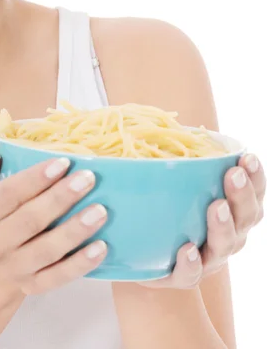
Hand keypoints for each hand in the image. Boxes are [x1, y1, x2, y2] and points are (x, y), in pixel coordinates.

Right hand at [0, 147, 107, 295]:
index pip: (6, 196)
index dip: (35, 179)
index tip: (63, 162)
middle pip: (29, 221)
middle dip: (60, 199)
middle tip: (87, 178)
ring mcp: (12, 268)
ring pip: (45, 251)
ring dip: (75, 231)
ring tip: (100, 211)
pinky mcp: (32, 286)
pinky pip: (57, 278)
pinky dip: (80, 265)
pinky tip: (100, 247)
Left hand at [139, 153, 265, 288]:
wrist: (143, 252)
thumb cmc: (168, 207)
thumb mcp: (176, 181)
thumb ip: (178, 158)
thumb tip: (164, 123)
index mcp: (234, 209)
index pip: (254, 192)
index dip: (256, 177)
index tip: (247, 157)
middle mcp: (229, 235)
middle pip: (247, 218)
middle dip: (242, 195)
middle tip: (233, 175)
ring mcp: (209, 258)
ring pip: (225, 246)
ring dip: (223, 226)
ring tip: (216, 207)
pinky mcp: (183, 276)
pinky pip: (191, 275)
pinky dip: (191, 263)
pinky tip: (187, 249)